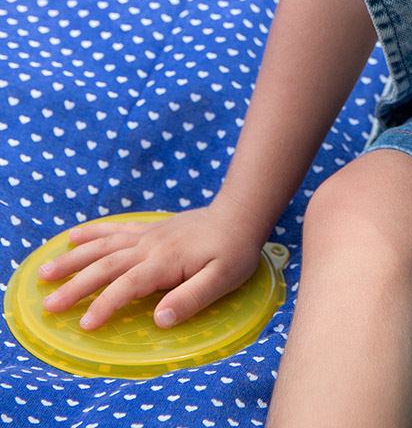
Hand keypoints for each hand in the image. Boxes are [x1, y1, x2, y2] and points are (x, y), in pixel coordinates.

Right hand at [38, 197, 265, 329]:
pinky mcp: (150, 229)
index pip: (128, 285)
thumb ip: (191, 299)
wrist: (240, 214)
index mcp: (165, 261)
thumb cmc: (234, 251)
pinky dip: (93, 233)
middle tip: (48, 305)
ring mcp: (148, 235)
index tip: (85, 324)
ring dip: (74, 259)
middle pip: (106, 265)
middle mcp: (150, 246)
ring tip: (45, 272)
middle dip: (76, 285)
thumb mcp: (222, 279)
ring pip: (103, 246)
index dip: (105, 304)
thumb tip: (159, 319)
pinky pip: (115, 230)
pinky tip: (73, 237)